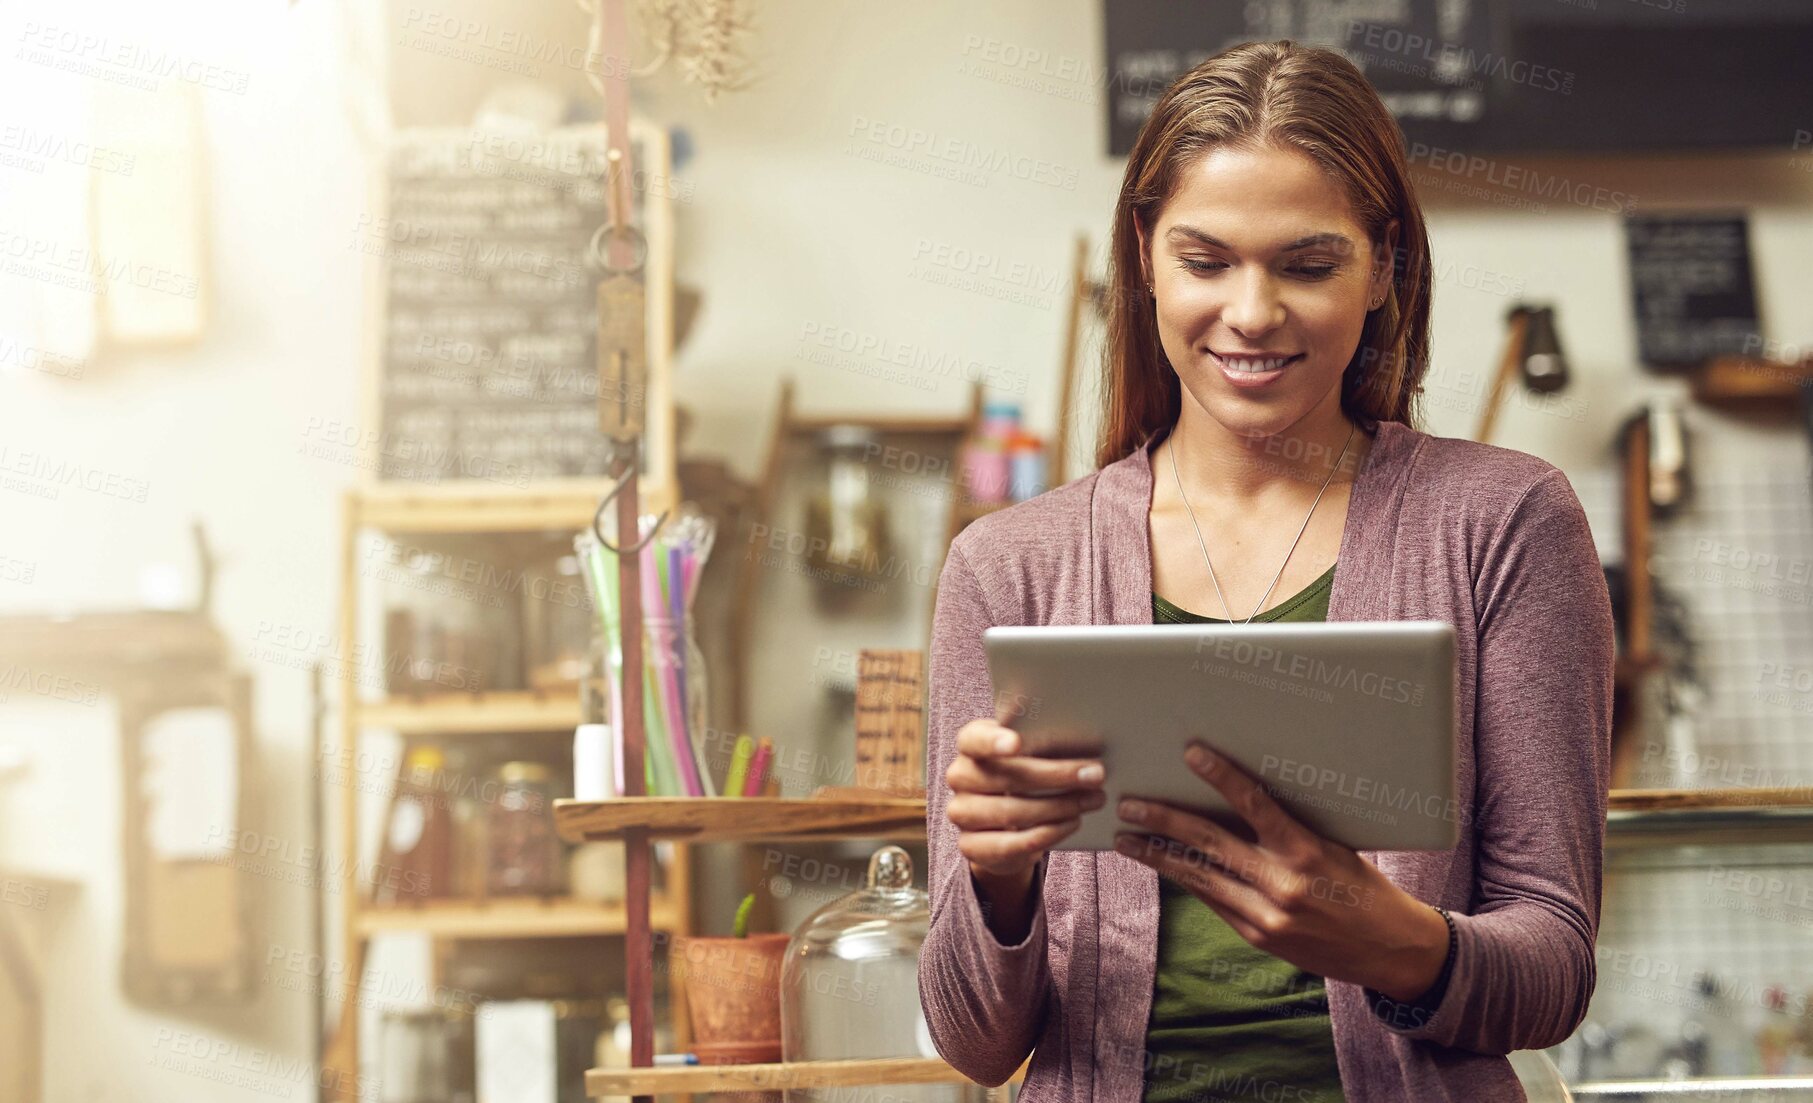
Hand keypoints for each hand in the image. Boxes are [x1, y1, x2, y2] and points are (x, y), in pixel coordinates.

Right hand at [945, 717, 1103, 940]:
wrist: (1005, 822)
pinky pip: (1012, 844)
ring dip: (1059, 807)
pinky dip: (1048, 834)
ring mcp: (960, 813)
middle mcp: (959, 776)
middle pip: (1006, 777)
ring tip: (1092, 800)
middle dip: (1056, 776)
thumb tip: (1084, 752)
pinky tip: (1072, 823)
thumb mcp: (1031, 754)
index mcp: (970, 744)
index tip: (1016, 743)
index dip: (994, 741)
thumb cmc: (1025, 774)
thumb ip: (1045, 746)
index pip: (975, 739)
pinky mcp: (970, 845)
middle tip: (1095, 775)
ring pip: (1012, 812)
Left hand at [1113, 741, 1448, 1002]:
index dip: (1221, 776)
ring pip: (1199, 877)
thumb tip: (1242, 795)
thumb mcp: (1335, 846)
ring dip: (1158, 856)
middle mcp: (1282, 885)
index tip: (1191, 752)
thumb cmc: (1365, 886)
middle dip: (1162, 822)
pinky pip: (1213, 900)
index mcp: (1307, 852)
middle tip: (1128, 804)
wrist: (1392, 950)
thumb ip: (1289, 828)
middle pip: (1209, 843)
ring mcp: (1266, 915)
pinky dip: (1186, 879)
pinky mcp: (1257, 937)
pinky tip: (1162, 864)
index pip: (1256, 804)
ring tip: (1126, 839)